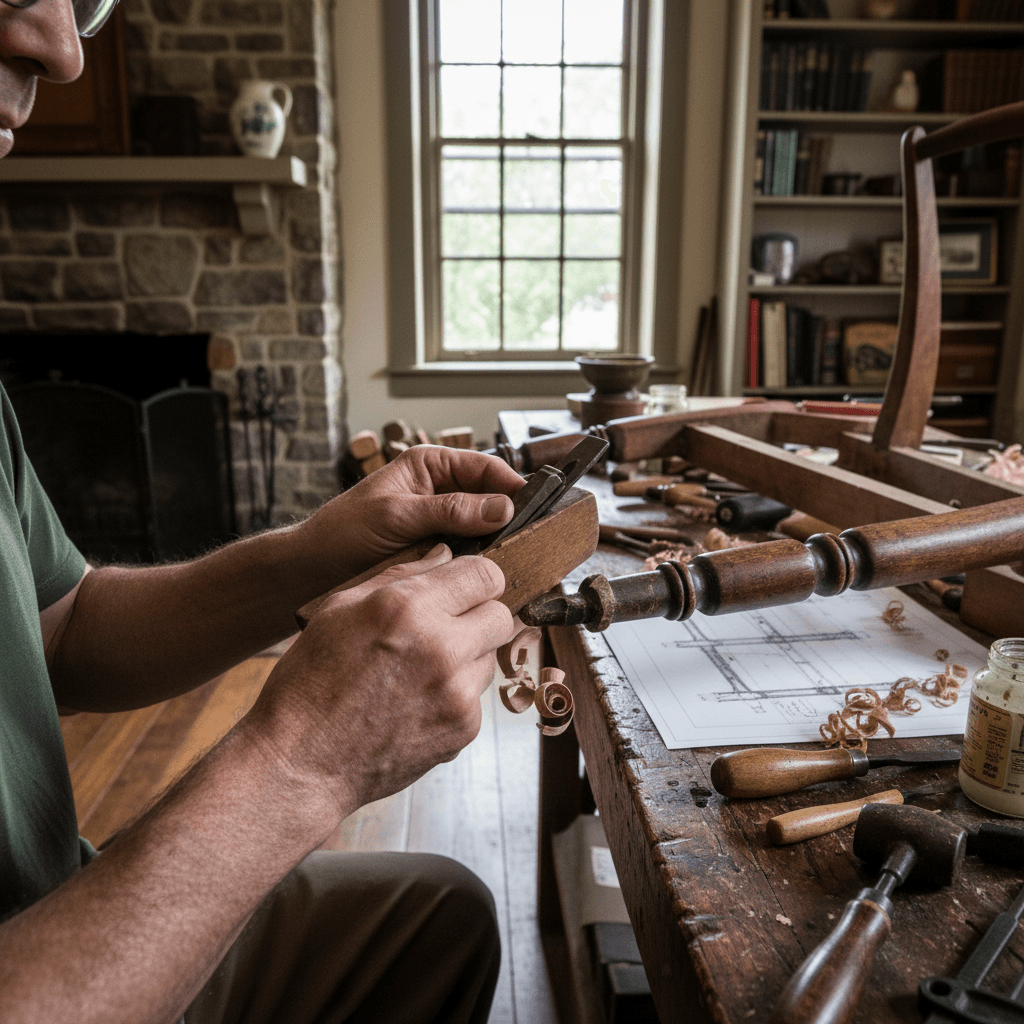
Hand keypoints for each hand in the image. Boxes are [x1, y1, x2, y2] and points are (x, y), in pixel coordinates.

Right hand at [243, 543, 514, 818]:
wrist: (301, 763)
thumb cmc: (310, 682)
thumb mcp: (339, 610)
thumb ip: (399, 576)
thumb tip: (443, 555)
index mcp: (407, 608)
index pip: (486, 574)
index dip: (477, 578)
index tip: (464, 587)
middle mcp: (441, 647)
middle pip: (501, 615)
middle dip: (480, 616)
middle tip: (448, 627)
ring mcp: (456, 692)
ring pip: (490, 658)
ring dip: (466, 657)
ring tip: (419, 671)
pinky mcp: (463, 728)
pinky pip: (476, 697)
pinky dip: (454, 696)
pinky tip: (415, 703)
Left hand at [296, 445, 524, 584]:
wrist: (312, 570)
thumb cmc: (341, 531)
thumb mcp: (396, 516)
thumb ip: (449, 511)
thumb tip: (502, 508)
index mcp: (429, 466)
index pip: (485, 467)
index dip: (512, 484)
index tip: (535, 506)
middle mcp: (439, 490)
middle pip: (490, 498)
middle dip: (508, 517)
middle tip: (530, 539)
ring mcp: (439, 522)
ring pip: (483, 528)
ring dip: (494, 543)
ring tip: (513, 559)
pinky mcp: (436, 550)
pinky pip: (468, 552)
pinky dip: (478, 562)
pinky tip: (488, 575)